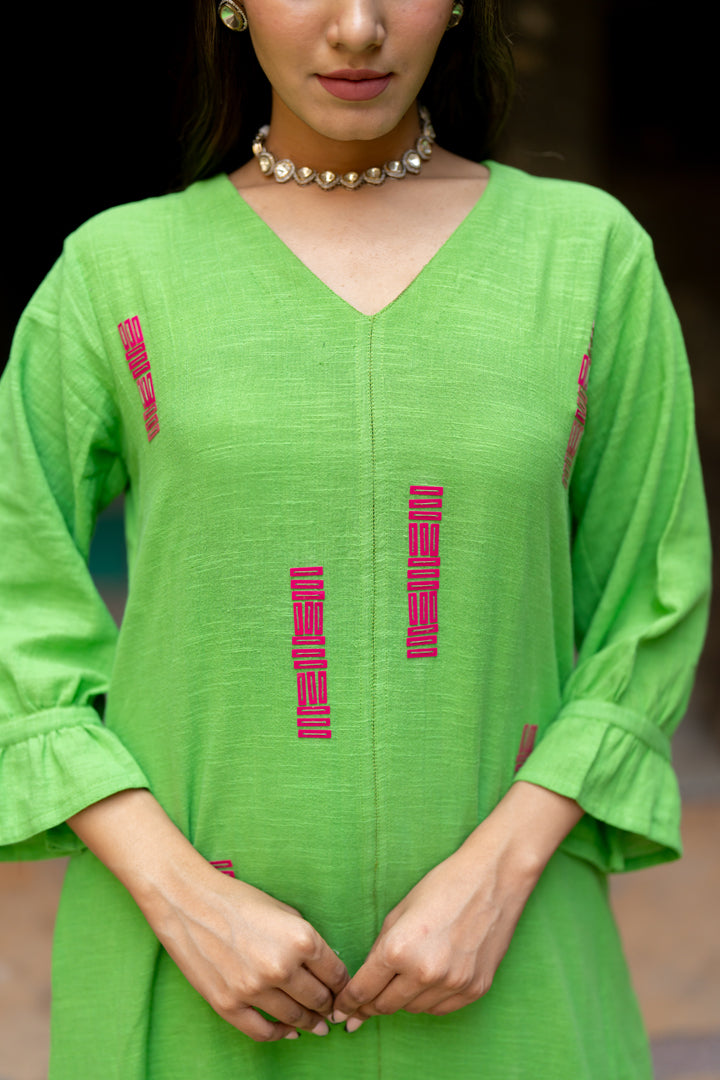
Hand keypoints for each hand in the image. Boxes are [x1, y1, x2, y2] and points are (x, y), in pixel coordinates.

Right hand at [66, 789, 349, 1042]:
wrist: (189, 902)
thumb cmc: (238, 900)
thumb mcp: (284, 910)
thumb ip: (306, 940)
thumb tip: (324, 968)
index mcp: (300, 938)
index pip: (335, 973)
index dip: (343, 986)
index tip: (344, 992)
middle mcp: (281, 966)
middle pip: (318, 999)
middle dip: (329, 1006)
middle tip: (332, 1010)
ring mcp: (254, 989)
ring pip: (294, 1018)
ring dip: (309, 1023)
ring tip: (316, 1025)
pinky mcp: (229, 1005)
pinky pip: (263, 1032)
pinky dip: (281, 1035)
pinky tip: (289, 1033)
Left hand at [330, 845, 536, 1028]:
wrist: (492, 880)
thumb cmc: (442, 887)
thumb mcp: (399, 913)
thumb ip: (379, 951)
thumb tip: (363, 986)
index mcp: (399, 949)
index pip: (363, 990)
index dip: (347, 1004)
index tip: (340, 1012)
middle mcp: (425, 973)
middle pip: (385, 1006)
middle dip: (369, 1007)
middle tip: (360, 1008)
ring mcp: (452, 984)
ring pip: (412, 1009)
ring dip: (401, 1000)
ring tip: (402, 981)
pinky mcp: (474, 989)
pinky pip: (440, 1008)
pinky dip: (428, 1000)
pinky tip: (427, 983)